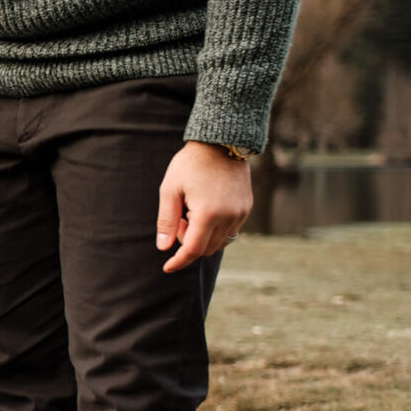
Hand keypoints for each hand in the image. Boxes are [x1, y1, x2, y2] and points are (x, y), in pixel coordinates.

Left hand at [156, 142, 252, 273]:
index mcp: (208, 213)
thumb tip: (163, 247)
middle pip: (207, 248)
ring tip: (190, 213)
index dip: (179, 261)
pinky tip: (204, 211)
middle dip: (188, 243)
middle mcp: (229, 216)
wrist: (222, 142)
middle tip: (179, 220)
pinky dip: (215, 231)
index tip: (167, 268)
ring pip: (220, 242)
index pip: (193, 249)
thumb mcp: (170, 190)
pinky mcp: (247, 207)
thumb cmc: (190, 164)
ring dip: (203, 238)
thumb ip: (167, 221)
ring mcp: (241, 213)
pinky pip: (231, 231)